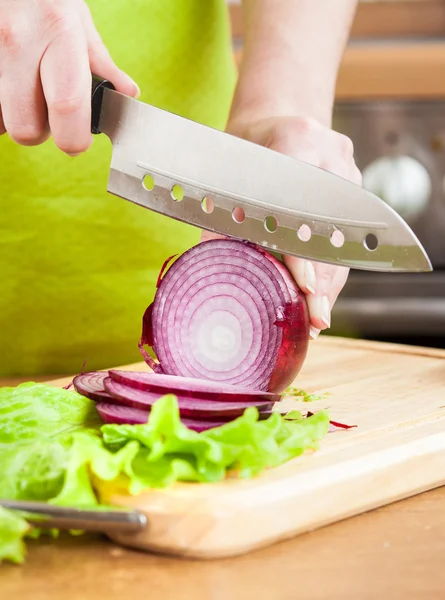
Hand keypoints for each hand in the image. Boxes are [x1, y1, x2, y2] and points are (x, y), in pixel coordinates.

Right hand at [0, 0, 138, 154]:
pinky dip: (0, 105)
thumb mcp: (76, 16)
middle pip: (26, 128)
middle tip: (49, 115)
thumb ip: (99, 60)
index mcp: (57, 33)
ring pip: (1, 121)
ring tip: (26, 93)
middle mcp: (18, 42)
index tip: (78, 141)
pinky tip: (11, 86)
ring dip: (16, 117)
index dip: (75, 138)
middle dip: (41, 132)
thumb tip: (126, 93)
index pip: (69, 107)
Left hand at [202, 115, 361, 338]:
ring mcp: (348, 169)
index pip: (302, 206)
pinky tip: (324, 294)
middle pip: (330, 228)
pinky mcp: (354, 184)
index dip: (304, 249)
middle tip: (315, 314)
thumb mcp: (227, 171)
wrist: (278, 120)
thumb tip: (209, 257)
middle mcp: (331, 154)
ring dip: (331, 279)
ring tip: (319, 315)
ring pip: (344, 235)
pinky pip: (349, 233)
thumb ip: (221, 214)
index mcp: (296, 141)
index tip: (304, 283)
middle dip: (323, 277)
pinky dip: (334, 266)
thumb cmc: (245, 147)